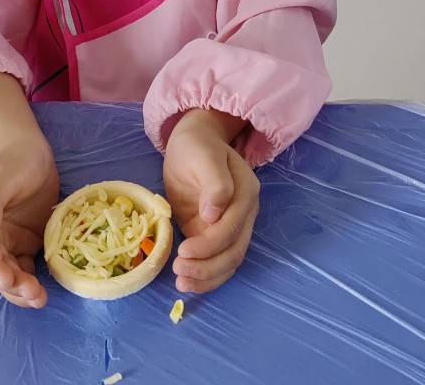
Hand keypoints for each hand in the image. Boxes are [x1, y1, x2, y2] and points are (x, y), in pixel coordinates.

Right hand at [0, 139, 58, 307]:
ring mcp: (2, 242)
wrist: (33, 155)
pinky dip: (29, 283)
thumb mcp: (4, 175)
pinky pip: (22, 269)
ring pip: (7, 273)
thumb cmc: (17, 160)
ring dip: (20, 290)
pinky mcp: (20, 245)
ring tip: (39, 299)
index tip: (6, 279)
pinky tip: (41, 294)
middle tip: (33, 294)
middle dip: (10, 284)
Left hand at [163, 110, 259, 292]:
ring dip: (207, 277)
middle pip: (234, 250)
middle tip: (178, 272)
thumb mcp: (203, 155)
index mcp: (246, 192)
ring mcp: (234, 226)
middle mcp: (245, 213)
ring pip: (229, 261)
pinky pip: (218, 261)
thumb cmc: (196, 145)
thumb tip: (213, 215)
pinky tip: (188, 282)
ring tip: (181, 282)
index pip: (232, 227)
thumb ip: (214, 182)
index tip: (183, 251)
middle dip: (208, 267)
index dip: (209, 244)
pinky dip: (206, 276)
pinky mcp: (217, 234)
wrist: (194, 142)